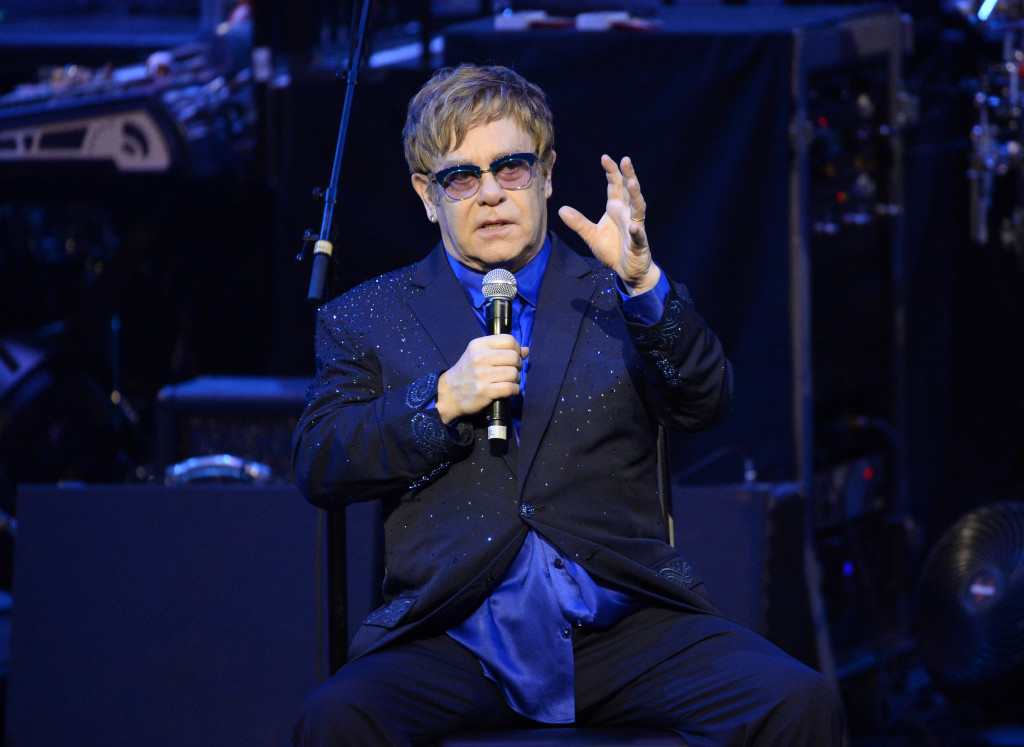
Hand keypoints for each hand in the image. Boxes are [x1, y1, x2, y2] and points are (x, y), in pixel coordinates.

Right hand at [436, 335, 528, 423]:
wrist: (449, 394)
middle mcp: (480, 357)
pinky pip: (510, 388)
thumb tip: (526, 350)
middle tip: (512, 372)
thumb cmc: (467, 373)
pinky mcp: (485, 391)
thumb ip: (501, 350)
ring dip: (516, 380)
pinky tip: (510, 391)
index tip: (513, 357)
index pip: (509, 340)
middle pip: (514, 357)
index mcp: (478, 345)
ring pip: (514, 374)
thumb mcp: (478, 355)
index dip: (517, 349)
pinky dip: (514, 390)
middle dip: (518, 366)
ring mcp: (482, 375)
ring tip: (509, 382)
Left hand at [558, 154, 660, 295]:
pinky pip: (639, 236)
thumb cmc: (613, 250)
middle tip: (625, 160)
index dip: (612, 172)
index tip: (605, 158)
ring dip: (636, 195)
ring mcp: (636, 226)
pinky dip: (637, 231)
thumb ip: (578, 223)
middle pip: (630, 191)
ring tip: (632, 183)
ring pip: (639, 208)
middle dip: (628, 175)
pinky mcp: (639, 243)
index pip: (615, 186)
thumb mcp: (591, 236)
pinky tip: (633, 226)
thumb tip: (560, 209)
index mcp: (616, 209)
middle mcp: (628, 214)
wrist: (628, 270)